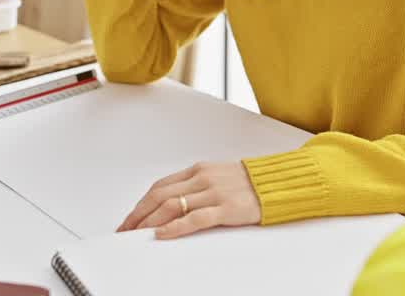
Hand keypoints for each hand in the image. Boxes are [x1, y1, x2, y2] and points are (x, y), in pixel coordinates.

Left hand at [116, 161, 260, 239]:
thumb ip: (195, 186)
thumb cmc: (248, 183)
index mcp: (198, 170)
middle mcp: (202, 178)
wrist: (278, 183)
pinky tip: (163, 234)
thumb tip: (170, 203)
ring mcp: (213, 192)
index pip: (160, 186)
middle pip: (160, 196)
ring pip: (173, 205)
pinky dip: (176, 226)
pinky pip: (195, 218)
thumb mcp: (217, 177)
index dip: (141, 203)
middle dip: (139, 215)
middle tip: (125, 230)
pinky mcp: (226, 208)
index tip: (130, 218)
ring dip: (150, 221)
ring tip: (137, 235)